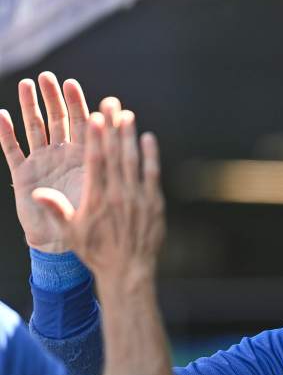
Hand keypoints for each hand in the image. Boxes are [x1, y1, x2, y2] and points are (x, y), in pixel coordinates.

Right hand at [0, 72, 123, 252]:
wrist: (65, 247)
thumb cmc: (89, 223)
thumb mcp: (100, 195)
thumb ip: (102, 171)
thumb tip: (108, 147)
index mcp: (86, 160)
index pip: (84, 128)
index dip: (80, 106)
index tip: (75, 86)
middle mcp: (64, 157)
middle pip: (59, 121)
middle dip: (55, 99)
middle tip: (49, 77)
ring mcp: (43, 163)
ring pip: (36, 129)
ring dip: (31, 107)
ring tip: (27, 85)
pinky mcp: (25, 175)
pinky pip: (13, 151)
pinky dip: (6, 134)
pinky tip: (1, 116)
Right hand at [31, 111, 164, 291]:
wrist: (129, 271)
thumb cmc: (96, 252)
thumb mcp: (71, 233)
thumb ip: (57, 210)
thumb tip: (36, 193)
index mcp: (97, 198)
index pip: (97, 162)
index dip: (97, 138)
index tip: (96, 117)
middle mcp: (119, 194)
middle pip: (117, 154)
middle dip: (114, 127)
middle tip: (112, 103)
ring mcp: (139, 197)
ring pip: (135, 160)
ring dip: (131, 136)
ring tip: (128, 115)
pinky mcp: (154, 203)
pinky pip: (152, 174)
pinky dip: (151, 155)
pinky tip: (149, 139)